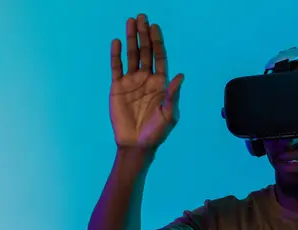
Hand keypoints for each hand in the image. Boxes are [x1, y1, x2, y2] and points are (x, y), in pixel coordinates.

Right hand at [109, 14, 183, 151]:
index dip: (158, 43)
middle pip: (146, 52)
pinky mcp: (118, 87)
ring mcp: (132, 82)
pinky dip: (117, 55)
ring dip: (131, 39)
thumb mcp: (169, 115)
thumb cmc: (157, 132)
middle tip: (142, 17)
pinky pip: (117, 67)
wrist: (136, 144)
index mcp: (161, 84)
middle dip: (144, 35)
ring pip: (132, 56)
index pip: (160, 58)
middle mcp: (147, 79)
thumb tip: (181, 76)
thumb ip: (173, 95)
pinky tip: (118, 42)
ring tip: (130, 22)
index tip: (155, 27)